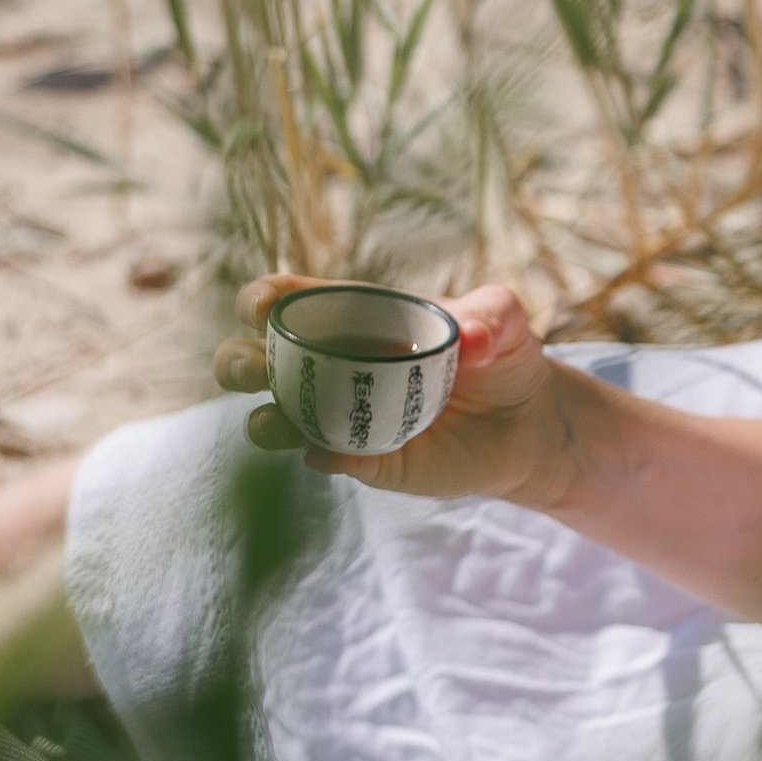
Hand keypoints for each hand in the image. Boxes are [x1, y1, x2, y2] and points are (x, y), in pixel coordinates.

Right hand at [213, 278, 583, 508]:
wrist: (525, 422)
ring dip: (265, 419)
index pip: (280, 301)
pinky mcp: (360, 460)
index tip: (264, 308)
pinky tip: (339, 453)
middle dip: (236, 362)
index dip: (258, 300)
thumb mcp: (502, 318)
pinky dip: (322, 455)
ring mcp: (338, 416)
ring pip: (269, 418)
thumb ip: (489, 314)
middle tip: (259, 369)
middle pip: (247, 359)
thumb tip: (470, 342)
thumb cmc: (501, 354)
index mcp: (348, 316)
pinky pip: (323, 458)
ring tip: (286, 421)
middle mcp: (328, 365)